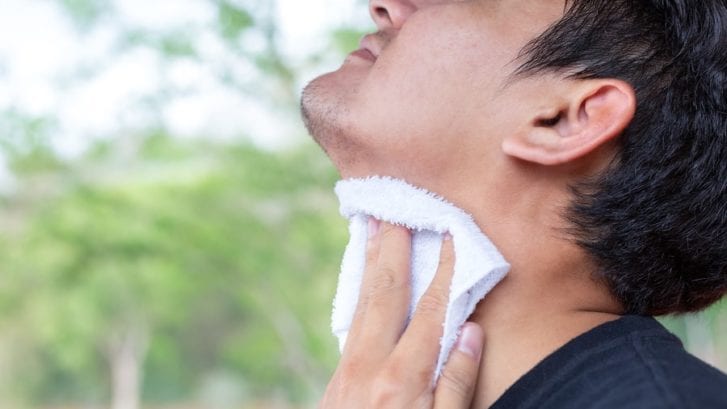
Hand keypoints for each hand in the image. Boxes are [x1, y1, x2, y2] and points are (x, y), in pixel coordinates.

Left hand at [320, 220, 483, 407]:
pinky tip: (363, 284)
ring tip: (371, 230)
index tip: (450, 235)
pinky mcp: (334, 382)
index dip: (444, 269)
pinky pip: (350, 325)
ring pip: (361, 304)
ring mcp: (346, 371)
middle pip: (385, 293)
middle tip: (392, 211)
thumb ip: (457, 385)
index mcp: (402, 377)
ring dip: (369, 263)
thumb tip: (471, 331)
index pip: (431, 309)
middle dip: (392, 248)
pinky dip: (358, 295)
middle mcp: (368, 365)